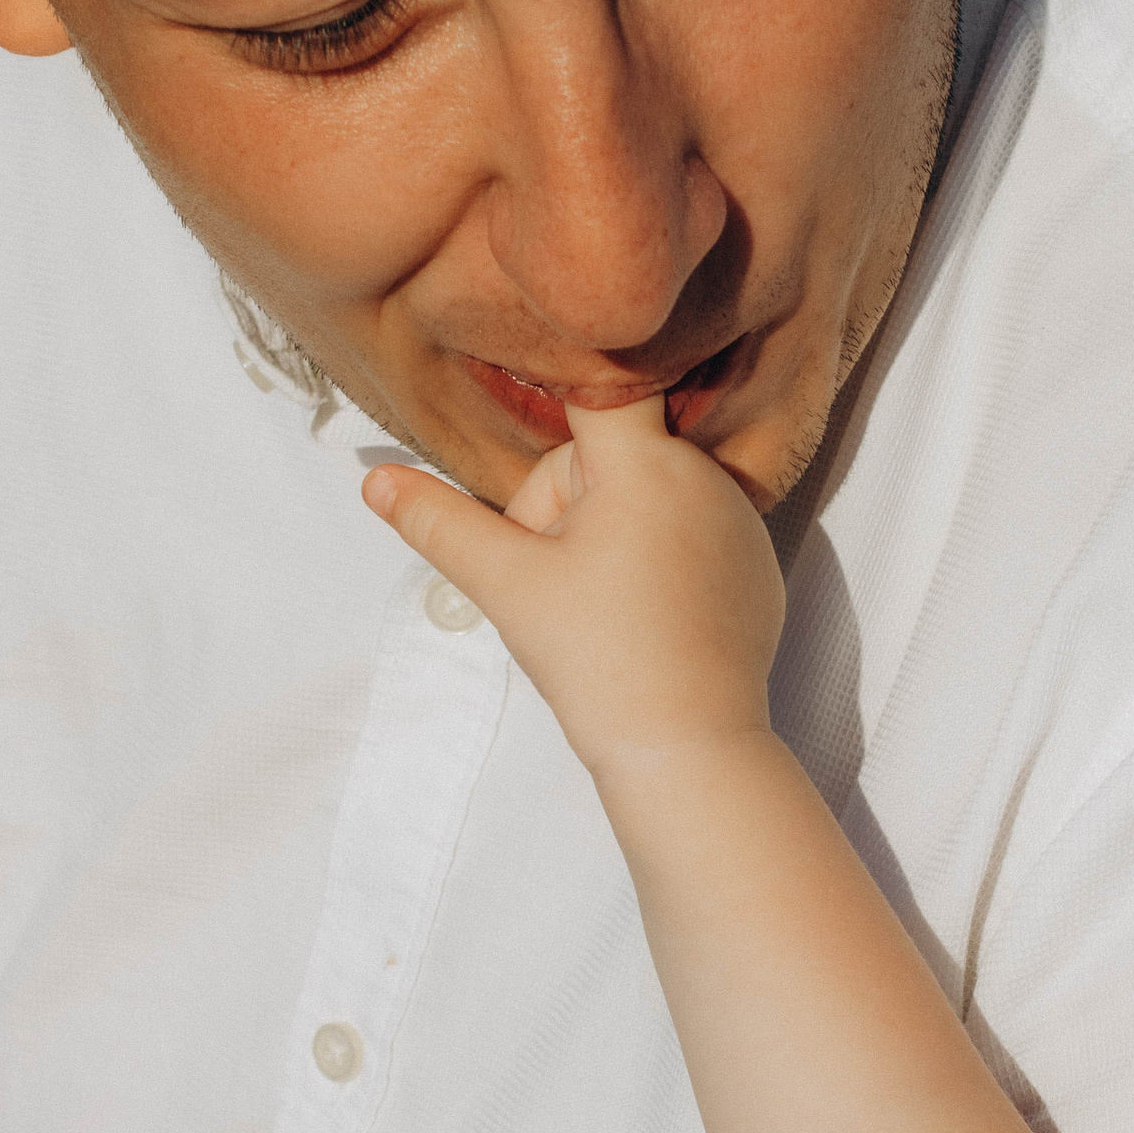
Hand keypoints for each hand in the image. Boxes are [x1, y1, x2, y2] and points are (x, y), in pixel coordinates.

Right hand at [364, 399, 785, 784]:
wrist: (688, 749)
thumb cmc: (600, 662)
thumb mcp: (508, 586)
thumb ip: (440, 523)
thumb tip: (376, 482)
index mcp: (645, 465)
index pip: (602, 384)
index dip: (561, 386)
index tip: (536, 398)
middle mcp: (704, 478)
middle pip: (609, 456)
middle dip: (568, 503)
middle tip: (557, 575)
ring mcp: (740, 523)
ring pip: (649, 496)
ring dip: (613, 531)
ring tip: (602, 602)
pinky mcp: (757, 568)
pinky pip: (692, 534)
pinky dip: (661, 561)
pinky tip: (645, 616)